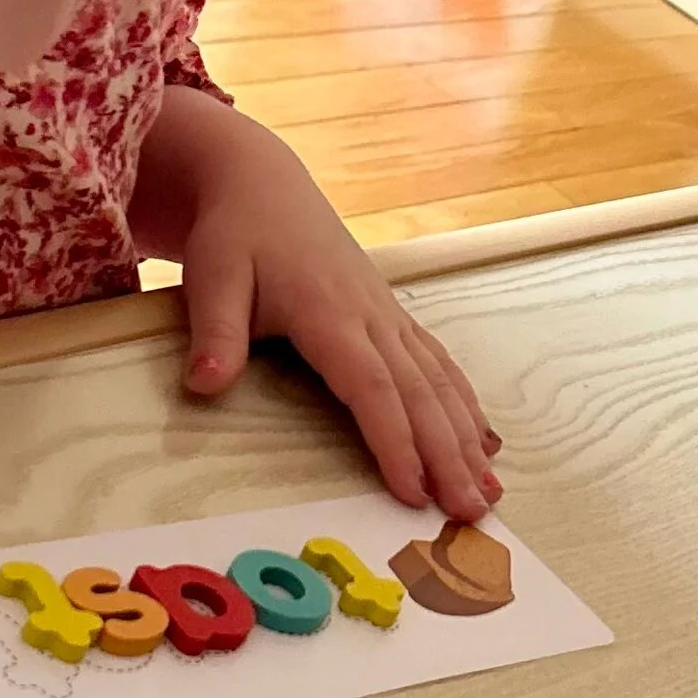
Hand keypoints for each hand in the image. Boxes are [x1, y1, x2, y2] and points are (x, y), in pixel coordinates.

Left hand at [136, 90, 502, 520]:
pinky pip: (438, 365)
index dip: (395, 440)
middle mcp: (371, 315)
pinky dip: (464, 406)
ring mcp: (388, 314)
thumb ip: (214, 333)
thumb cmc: (234, 234)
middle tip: (471, 513)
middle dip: (448, 456)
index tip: (412, 492)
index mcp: (330, 311)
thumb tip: (206, 385)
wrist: (261, 183)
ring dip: (467, 438)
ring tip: (491, 491)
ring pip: (439, 381)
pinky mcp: (392, 316)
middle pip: (420, 393)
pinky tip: (484, 442)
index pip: (372, 386)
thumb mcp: (212, 276)